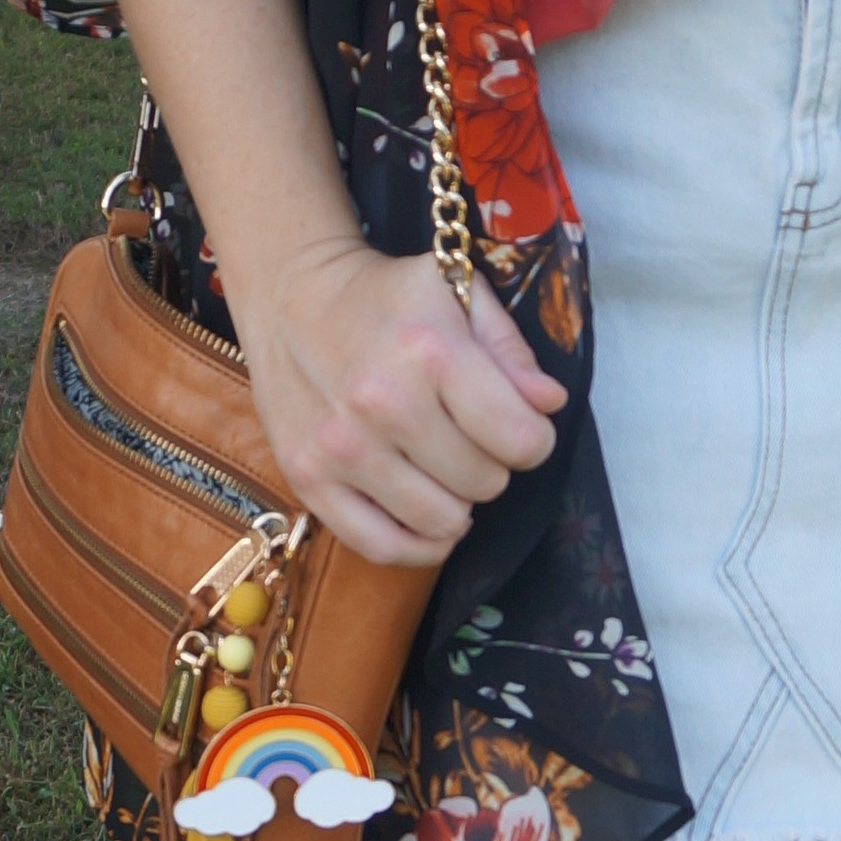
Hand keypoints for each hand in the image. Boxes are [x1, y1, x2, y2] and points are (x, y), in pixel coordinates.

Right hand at [237, 235, 568, 568]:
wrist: (290, 294)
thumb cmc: (386, 295)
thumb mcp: (459, 292)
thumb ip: (512, 351)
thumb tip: (550, 404)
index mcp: (431, 352)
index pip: (521, 440)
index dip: (533, 438)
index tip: (518, 424)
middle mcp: (384, 404)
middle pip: (485, 483)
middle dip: (491, 463)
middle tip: (468, 437)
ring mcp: (341, 448)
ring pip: (443, 522)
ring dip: (455, 502)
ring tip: (442, 467)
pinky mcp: (307, 478)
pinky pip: (382, 547)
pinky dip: (417, 545)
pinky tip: (426, 517)